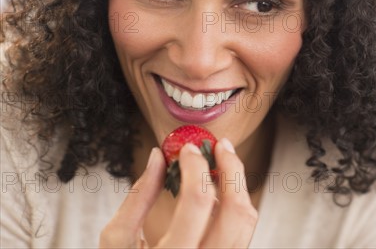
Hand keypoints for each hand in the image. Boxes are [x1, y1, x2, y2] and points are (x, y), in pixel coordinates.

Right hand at [99, 139, 257, 247]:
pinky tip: (218, 191)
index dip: (196, 167)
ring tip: (221, 163)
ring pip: (246, 221)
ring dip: (237, 185)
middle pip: (236, 210)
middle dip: (232, 170)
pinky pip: (241, 231)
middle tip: (218, 147)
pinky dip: (234, 205)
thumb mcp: (117, 239)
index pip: (198, 202)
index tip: (188, 148)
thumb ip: (138, 196)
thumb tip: (157, 157)